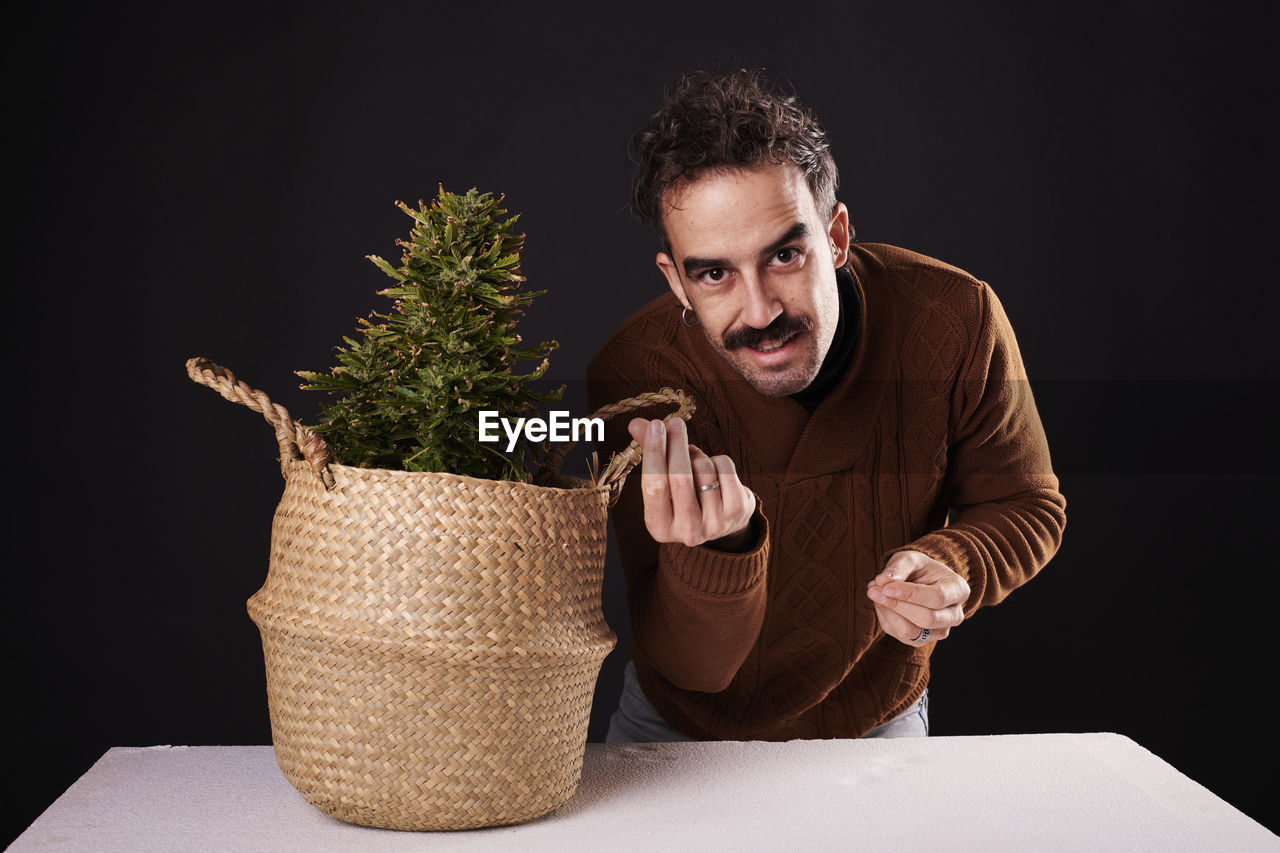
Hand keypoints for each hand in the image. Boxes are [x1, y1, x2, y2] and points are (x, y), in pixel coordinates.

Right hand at [627, 416, 755, 550]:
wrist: (722, 523)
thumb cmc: (684, 497)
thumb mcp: (664, 483)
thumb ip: (649, 454)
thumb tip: (636, 424)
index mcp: (660, 526)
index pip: (654, 485)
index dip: (654, 452)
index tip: (655, 425)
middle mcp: (687, 530)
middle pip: (680, 476)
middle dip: (676, 443)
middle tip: (675, 423)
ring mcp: (714, 523)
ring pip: (704, 469)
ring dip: (698, 455)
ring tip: (695, 460)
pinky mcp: (736, 511)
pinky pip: (725, 467)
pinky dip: (718, 459)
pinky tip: (714, 470)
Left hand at [866, 550, 969, 645]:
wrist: (922, 581)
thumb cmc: (919, 568)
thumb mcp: (911, 559)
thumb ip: (898, 567)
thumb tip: (883, 581)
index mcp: (958, 590)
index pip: (937, 597)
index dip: (910, 594)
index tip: (886, 587)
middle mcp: (954, 614)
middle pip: (927, 618)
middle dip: (896, 605)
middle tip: (873, 590)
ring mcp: (940, 631)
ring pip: (911, 631)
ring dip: (888, 613)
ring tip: (874, 593)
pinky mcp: (922, 640)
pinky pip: (900, 636)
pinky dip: (886, 619)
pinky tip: (881, 603)